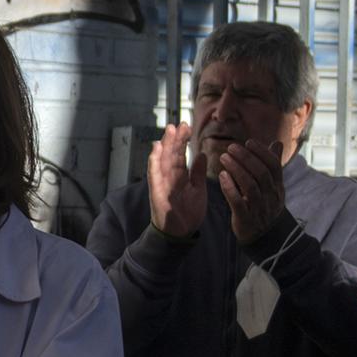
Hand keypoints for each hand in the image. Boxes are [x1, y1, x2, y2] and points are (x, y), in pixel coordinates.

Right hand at [147, 122, 209, 236]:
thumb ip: (198, 172)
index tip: (187, 126)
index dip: (183, 141)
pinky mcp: (157, 192)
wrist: (182, 233)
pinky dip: (154, 162)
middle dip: (175, 139)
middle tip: (180, 123)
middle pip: (171, 154)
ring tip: (169, 130)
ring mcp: (162, 184)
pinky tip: (156, 149)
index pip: (180, 154)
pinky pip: (154, 175)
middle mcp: (169, 177)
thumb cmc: (188, 213)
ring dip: (165, 145)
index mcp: (180, 176)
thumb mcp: (198, 189)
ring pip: (163, 161)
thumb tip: (201, 154)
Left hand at [220, 139, 287, 243]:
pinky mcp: (246, 218)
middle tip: (231, 147)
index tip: (248, 142)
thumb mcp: (273, 186)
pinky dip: (230, 188)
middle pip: (261, 173)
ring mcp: (259, 208)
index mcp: (277, 186)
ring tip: (223, 157)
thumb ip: (273, 165)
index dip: (262, 152)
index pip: (274, 165)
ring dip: (236, 169)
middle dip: (246, 158)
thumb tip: (278, 143)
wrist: (265, 237)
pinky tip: (222, 176)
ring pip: (250, 186)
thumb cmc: (266, 205)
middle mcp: (270, 196)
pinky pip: (238, 202)